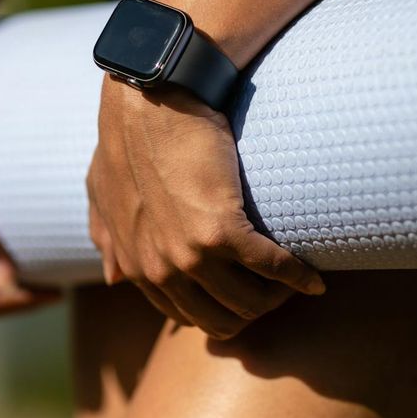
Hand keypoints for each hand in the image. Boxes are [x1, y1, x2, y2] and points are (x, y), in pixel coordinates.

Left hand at [86, 77, 324, 339]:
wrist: (151, 97)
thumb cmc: (128, 135)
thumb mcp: (102, 189)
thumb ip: (105, 234)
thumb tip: (113, 279)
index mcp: (135, 265)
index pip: (186, 315)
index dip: (220, 310)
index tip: (242, 292)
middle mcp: (160, 269)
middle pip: (222, 319)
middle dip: (253, 310)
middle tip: (275, 288)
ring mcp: (189, 255)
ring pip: (250, 302)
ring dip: (278, 296)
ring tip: (294, 276)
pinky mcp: (221, 232)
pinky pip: (272, 269)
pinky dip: (298, 277)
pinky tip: (314, 278)